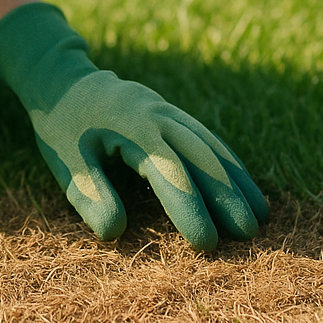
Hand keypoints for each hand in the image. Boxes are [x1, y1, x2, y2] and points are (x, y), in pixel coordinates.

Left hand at [0, 3, 268, 249]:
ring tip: (261, 215)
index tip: (207, 243)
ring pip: (212, 145)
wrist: (61, 79)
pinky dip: (229, 162)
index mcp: (132, 128)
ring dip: (238, 179)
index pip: (169, 172)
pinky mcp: (171, 113)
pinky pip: (207, 138)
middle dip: (228, 195)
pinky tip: (244, 186)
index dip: (189, 207)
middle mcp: (158, 116)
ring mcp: (168, 111)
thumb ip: (89, 195)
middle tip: (250, 234)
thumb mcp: (65, 162)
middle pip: (202, 157)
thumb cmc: (61, 127)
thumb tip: (115, 232)